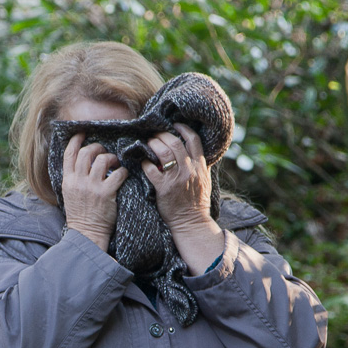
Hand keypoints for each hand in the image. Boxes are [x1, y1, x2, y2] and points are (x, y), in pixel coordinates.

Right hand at [62, 133, 127, 250]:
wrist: (86, 233)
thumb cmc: (80, 215)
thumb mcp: (69, 194)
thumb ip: (74, 178)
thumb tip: (82, 164)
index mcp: (67, 180)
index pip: (69, 154)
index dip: (75, 140)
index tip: (82, 133)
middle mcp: (78, 181)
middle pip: (86, 152)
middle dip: (97, 147)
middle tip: (104, 152)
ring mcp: (92, 187)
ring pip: (102, 160)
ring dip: (111, 158)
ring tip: (116, 163)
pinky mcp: (107, 194)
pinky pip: (118, 174)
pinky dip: (123, 171)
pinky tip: (124, 174)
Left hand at [141, 123, 223, 274]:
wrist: (191, 222)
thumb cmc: (196, 202)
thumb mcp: (204, 180)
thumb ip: (199, 165)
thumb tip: (192, 149)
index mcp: (200, 166)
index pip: (193, 139)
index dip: (182, 128)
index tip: (174, 125)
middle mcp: (189, 170)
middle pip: (175, 142)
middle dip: (162, 135)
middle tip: (155, 136)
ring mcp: (176, 178)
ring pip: (163, 151)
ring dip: (153, 145)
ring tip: (148, 145)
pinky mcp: (163, 188)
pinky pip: (150, 169)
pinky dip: (145, 162)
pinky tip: (143, 162)